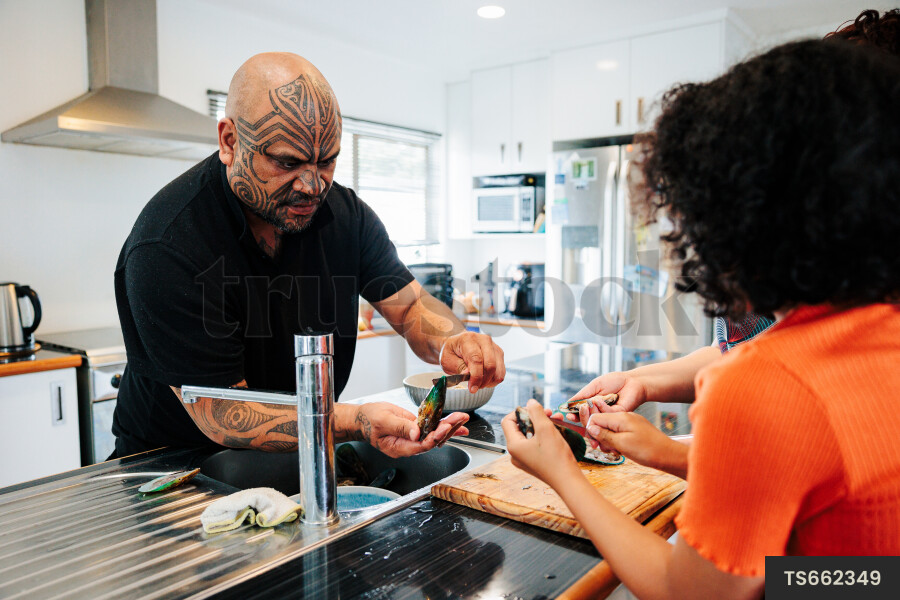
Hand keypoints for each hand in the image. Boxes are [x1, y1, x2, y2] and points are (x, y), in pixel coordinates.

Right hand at [354, 402, 468, 457]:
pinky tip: (458, 423)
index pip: (421, 446)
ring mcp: (413, 438)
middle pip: (432, 441)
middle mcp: (408, 445)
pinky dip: (445, 425)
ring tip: (464, 419)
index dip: (434, 437)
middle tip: (460, 418)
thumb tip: (416, 433)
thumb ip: (400, 427)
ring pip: (435, 435)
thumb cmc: (369, 419)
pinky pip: (432, 428)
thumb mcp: (383, 420)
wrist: (363, 418)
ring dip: (450, 427)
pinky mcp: (416, 429)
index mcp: (398, 447)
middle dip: (448, 430)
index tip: (445, 427)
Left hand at [440, 331, 504, 392]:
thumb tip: (469, 376)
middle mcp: (484, 340)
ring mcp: (494, 347)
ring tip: (478, 383)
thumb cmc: (452, 352)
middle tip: (474, 387)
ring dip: (489, 382)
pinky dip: (493, 380)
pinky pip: (501, 372)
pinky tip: (484, 380)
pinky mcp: (499, 354)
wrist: (457, 344)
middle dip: (483, 381)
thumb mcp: (448, 360)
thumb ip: (459, 367)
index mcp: (468, 339)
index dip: (476, 376)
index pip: (477, 359)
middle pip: (490, 365)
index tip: (472, 388)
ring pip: (498, 370)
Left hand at [501, 400, 580, 486]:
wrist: (568, 481)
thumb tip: (530, 402)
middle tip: (549, 412)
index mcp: (513, 446)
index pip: (508, 421)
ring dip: (541, 425)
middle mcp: (515, 454)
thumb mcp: (545, 429)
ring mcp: (524, 460)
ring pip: (529, 435)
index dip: (520, 411)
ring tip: (557, 419)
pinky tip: (557, 430)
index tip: (534, 409)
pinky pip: (534, 444)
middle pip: (519, 428)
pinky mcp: (533, 463)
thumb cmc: (556, 457)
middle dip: (534, 417)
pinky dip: (543, 436)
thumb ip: (536, 412)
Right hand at [564, 372, 646, 428]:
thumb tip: (568, 403)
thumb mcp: (595, 386)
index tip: (568, 415)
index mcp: (594, 405)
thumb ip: (582, 395)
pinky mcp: (618, 416)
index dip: (575, 416)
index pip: (582, 414)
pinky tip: (599, 399)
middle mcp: (601, 412)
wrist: (632, 381)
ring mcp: (609, 415)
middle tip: (576, 414)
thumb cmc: (614, 381)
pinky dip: (601, 407)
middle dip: (581, 417)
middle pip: (588, 420)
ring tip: (591, 402)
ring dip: (591, 411)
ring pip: (596, 419)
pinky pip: (607, 415)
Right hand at [578, 411, 687, 477]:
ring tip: (615, 451)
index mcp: (620, 418)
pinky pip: (619, 432)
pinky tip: (620, 450)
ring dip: (608, 440)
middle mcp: (625, 417)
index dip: (590, 430)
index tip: (593, 443)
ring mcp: (630, 422)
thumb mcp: (622, 444)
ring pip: (610, 429)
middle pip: (602, 422)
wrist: (668, 455)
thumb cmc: (647, 450)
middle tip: (604, 449)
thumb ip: (604, 434)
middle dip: (599, 436)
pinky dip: (616, 441)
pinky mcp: (635, 429)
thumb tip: (589, 427)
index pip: (595, 417)